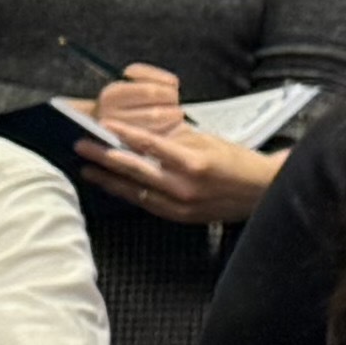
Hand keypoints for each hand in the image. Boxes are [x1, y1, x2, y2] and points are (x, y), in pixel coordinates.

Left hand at [69, 79, 277, 226]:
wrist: (264, 193)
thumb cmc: (238, 163)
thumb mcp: (210, 141)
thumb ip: (176, 137)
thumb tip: (143, 131)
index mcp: (193, 162)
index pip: (150, 146)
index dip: (123, 136)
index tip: (103, 127)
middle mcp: (184, 186)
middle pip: (135, 170)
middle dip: (105, 158)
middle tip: (81, 147)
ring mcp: (181, 205)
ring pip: (135, 191)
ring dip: (109, 180)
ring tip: (87, 169)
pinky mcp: (180, 217)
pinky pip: (147, 204)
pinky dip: (128, 194)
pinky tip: (113, 187)